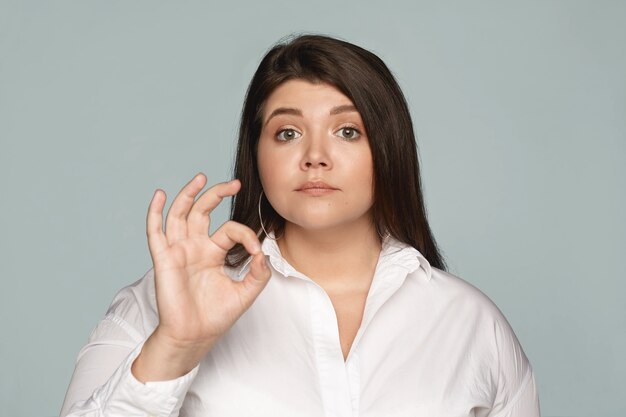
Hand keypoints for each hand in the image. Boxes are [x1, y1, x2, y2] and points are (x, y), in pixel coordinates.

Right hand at [132, 173, 270, 381]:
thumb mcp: (246, 293)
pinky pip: (155, 232)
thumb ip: (259, 273)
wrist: (195, 336)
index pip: (230, 229)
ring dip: (189, 194)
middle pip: (203, 211)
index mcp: (214, 252)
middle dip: (217, 194)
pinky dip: (155, 212)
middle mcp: (196, 246)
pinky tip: (159, 195)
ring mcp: (179, 250)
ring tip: (201, 177)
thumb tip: (263, 252)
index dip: (245, 235)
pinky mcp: (164, 259)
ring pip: (180, 214)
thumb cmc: (216, 316)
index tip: (256, 251)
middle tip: (234, 183)